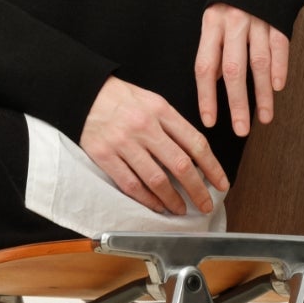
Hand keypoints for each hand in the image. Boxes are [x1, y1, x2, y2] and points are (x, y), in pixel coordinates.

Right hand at [80, 77, 229, 215]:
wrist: (82, 92)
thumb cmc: (120, 98)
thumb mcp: (152, 101)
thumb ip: (172, 125)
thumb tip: (194, 156)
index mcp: (161, 110)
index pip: (195, 143)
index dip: (213, 167)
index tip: (221, 183)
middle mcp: (144, 127)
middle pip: (180, 165)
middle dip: (197, 190)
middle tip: (206, 204)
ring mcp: (123, 142)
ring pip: (156, 179)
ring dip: (172, 200)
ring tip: (181, 209)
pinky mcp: (104, 155)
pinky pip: (130, 184)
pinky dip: (146, 199)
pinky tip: (156, 206)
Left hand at [194, 3, 290, 136]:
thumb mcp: (214, 16)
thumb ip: (214, 46)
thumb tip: (216, 80)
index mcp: (211, 24)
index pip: (205, 66)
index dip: (207, 96)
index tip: (210, 120)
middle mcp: (233, 23)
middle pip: (233, 70)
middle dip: (237, 104)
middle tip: (241, 129)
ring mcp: (258, 20)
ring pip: (259, 63)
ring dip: (262, 94)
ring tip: (264, 117)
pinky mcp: (279, 17)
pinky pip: (280, 47)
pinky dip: (280, 68)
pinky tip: (278, 87)